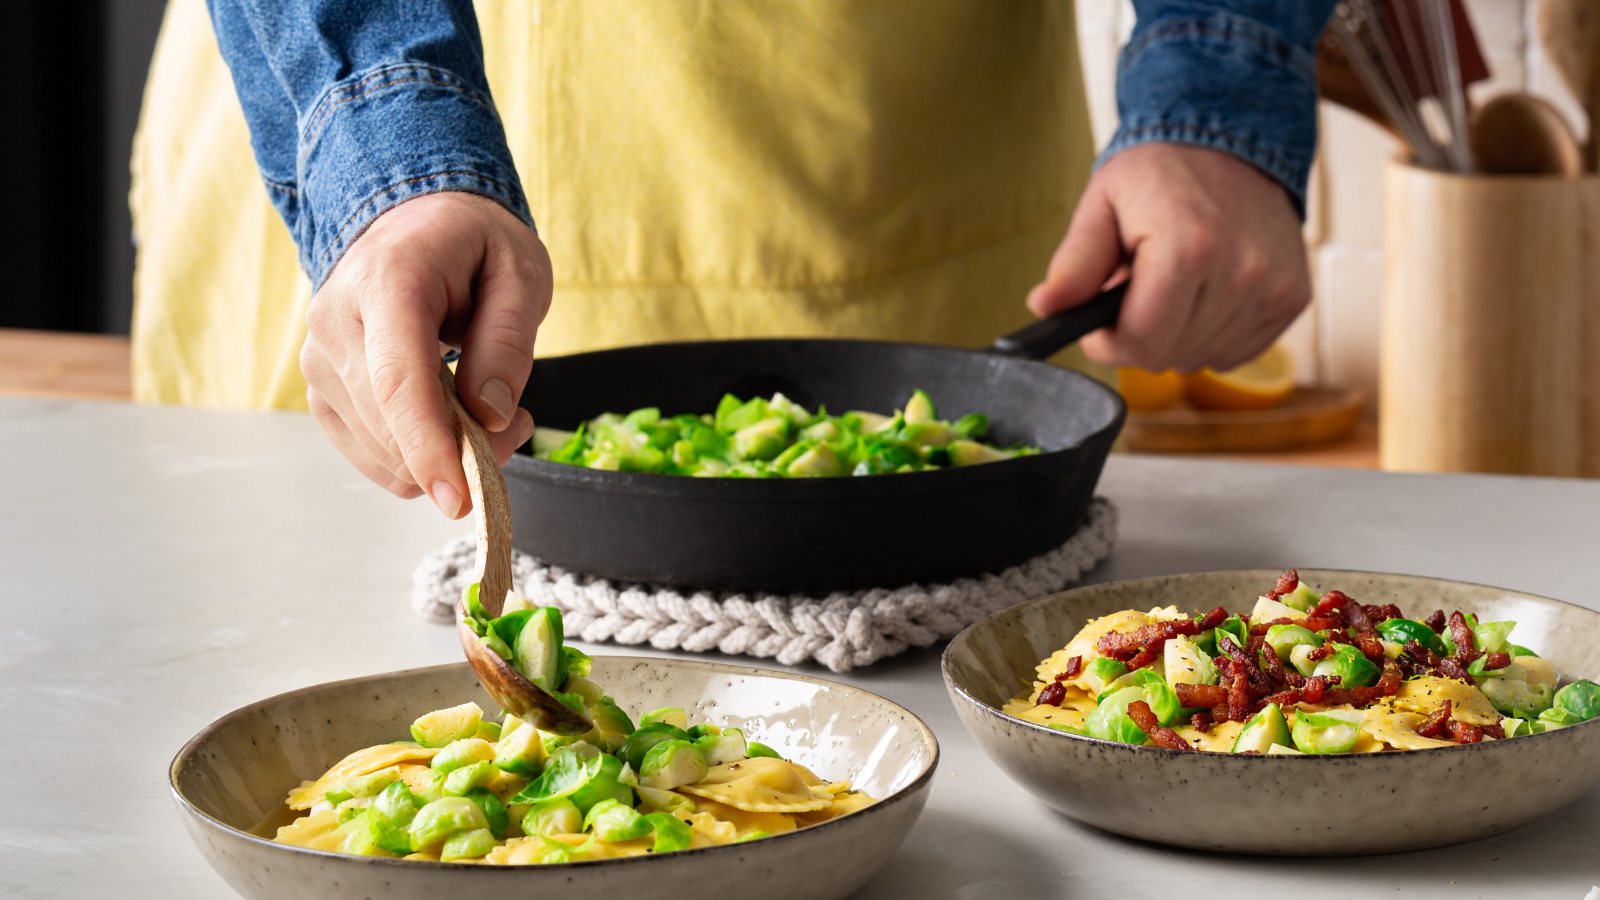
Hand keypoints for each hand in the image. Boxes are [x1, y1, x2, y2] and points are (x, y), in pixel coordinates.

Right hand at [301, 191, 551, 517]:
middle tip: (519, 423)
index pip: (398, 381)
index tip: (459, 498)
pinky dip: (418, 455)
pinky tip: (450, 418)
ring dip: (444, 453)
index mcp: (387, 282)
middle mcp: (335, 320)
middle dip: (462, 451)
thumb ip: (508, 343)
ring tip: (488, 406)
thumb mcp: (520, 273)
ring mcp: (319, 359)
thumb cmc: (471, 242)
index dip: (428, 446)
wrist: (413, 218)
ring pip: (383, 451)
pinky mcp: (322, 389)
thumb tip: (490, 417)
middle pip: (390, 424)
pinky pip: (372, 454)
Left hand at [1026, 143, 1310, 372]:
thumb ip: (1074, 262)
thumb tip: (1046, 308)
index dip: (1108, 341)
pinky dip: (1211, 334)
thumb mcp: (1103, 203)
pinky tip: (1204, 295)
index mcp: (1189, 248)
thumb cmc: (1164, 170)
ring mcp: (1273, 288)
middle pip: (1169, 356)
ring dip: (1176, 335)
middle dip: (1139, 335)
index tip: (1100, 321)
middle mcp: (1241, 272)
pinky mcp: (1292, 297)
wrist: (1234, 138)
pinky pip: (1236, 351)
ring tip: (1172, 286)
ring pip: (1202, 358)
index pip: (1140, 343)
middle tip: (1134, 293)